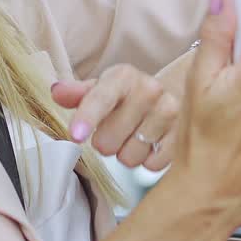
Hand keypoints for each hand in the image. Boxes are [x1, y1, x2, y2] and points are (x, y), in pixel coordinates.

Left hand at [51, 65, 178, 170]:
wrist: (174, 94)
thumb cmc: (128, 95)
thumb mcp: (103, 88)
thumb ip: (78, 93)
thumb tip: (57, 92)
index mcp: (124, 76)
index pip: (101, 98)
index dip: (87, 117)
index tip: (75, 135)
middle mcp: (149, 90)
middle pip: (108, 139)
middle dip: (106, 141)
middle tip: (116, 130)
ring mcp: (170, 112)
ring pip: (129, 157)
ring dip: (126, 153)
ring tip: (135, 135)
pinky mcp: (183, 136)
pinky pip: (151, 164)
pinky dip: (146, 159)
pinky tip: (151, 143)